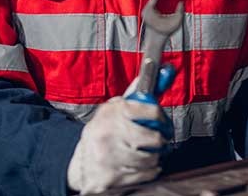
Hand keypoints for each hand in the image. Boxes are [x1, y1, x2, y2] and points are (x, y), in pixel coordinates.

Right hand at [66, 64, 176, 193]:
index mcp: (111, 111)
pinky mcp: (110, 178)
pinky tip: (144, 166)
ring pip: (151, 158)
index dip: (162, 117)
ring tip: (152, 153)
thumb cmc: (105, 131)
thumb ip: (141, 91)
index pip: (150, 110)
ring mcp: (107, 157)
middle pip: (154, 138)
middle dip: (162, 140)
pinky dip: (150, 171)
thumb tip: (166, 70)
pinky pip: (144, 175)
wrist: (82, 162)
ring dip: (156, 157)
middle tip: (162, 140)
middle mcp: (106, 133)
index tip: (163, 121)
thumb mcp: (117, 107)